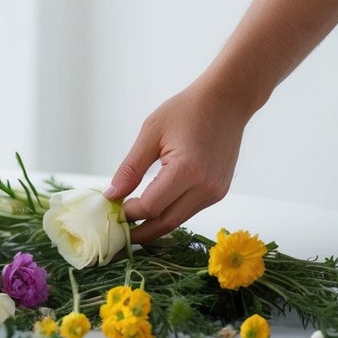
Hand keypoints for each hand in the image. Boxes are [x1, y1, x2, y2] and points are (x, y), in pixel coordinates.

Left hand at [104, 80, 248, 243]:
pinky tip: (153, 210)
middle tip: (118, 235)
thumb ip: (131, 168)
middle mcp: (205, 187)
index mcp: (187, 171)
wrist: (226, 101)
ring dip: (155, 224)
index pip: (150, 207)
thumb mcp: (150, 133)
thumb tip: (112, 195)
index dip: (128, 213)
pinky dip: (170, 213)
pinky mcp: (220, 191)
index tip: (110, 210)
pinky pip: (190, 209)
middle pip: (166, 222)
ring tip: (130, 225)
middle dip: (140, 232)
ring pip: (179, 219)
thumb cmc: (186, 110)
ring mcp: (216, 191)